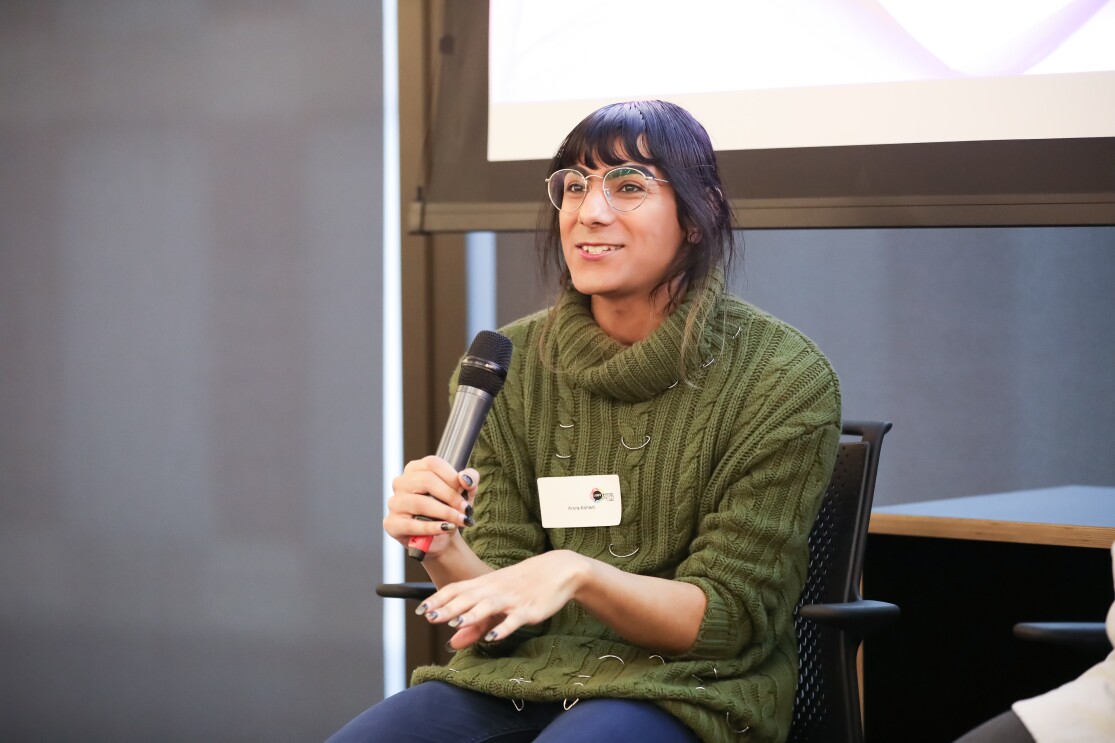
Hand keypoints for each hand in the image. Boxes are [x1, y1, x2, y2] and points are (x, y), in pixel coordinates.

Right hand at [383, 456, 476, 558]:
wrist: (442, 539)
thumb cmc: (451, 509)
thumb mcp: (466, 493)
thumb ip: (470, 480)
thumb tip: (464, 478)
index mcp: (416, 469)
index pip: (432, 463)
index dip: (451, 476)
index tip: (466, 490)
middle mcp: (401, 483)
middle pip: (426, 481)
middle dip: (450, 496)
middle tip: (466, 510)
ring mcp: (395, 503)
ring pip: (420, 503)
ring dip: (445, 513)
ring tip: (461, 520)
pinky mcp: (392, 524)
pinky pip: (412, 524)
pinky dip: (432, 527)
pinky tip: (446, 528)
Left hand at [417, 550, 589, 649]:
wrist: (558, 569)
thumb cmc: (523, 585)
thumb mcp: (498, 600)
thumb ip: (474, 624)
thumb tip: (451, 642)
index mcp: (485, 584)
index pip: (457, 589)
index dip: (438, 599)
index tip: (420, 610)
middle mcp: (495, 589)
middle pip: (468, 597)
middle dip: (448, 607)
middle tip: (429, 617)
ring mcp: (512, 599)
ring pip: (489, 605)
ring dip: (472, 614)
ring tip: (456, 624)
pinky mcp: (529, 609)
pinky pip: (514, 619)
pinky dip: (504, 627)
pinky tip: (493, 637)